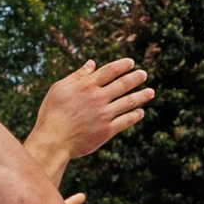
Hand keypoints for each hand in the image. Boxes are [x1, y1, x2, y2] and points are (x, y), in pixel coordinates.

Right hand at [34, 57, 152, 161]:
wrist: (53, 140)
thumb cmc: (52, 113)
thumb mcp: (59, 88)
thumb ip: (77, 75)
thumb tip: (91, 63)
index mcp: (86, 85)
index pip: (110, 70)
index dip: (123, 65)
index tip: (131, 63)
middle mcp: (98, 98)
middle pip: (123, 84)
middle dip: (136, 78)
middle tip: (144, 74)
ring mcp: (104, 114)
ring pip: (129, 102)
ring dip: (142, 96)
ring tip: (151, 92)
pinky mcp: (107, 130)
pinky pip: (126, 120)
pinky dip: (135, 115)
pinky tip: (140, 112)